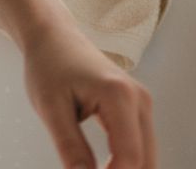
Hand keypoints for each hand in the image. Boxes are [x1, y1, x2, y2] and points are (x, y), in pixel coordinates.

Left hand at [23, 25, 156, 168]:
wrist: (54, 38)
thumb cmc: (49, 66)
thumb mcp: (51, 109)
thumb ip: (70, 147)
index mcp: (120, 96)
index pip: (129, 158)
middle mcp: (140, 99)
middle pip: (145, 161)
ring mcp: (142, 103)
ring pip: (146, 157)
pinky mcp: (137, 108)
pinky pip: (139, 146)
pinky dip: (125, 163)